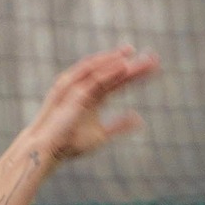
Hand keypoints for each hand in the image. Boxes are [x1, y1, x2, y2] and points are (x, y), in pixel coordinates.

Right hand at [29, 46, 157, 165]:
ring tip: (136, 53)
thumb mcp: (101, 135)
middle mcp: (88, 89)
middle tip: (154, 57)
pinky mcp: (72, 93)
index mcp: (96, 98)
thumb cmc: (70, 144)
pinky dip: (107, 70)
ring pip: (102, 70)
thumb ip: (119, 125)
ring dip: (118, 61)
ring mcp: (79, 88)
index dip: (137, 75)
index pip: (120, 82)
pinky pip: (92, 78)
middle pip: (114, 72)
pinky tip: (123, 65)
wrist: (48, 150)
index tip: (155, 68)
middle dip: (133, 64)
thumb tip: (140, 119)